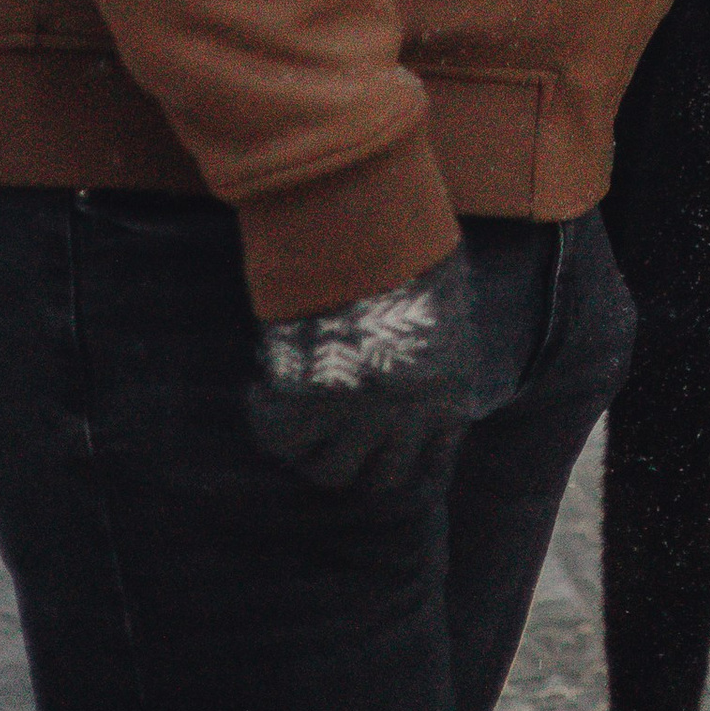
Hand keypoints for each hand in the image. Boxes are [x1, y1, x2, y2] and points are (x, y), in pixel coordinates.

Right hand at [247, 249, 475, 491]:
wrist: (373, 231)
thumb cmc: (414, 248)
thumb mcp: (444, 298)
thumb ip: (435, 338)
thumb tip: (418, 347)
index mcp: (449, 390)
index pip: (434, 463)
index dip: (412, 464)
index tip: (395, 455)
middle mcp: (407, 415)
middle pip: (382, 479)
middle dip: (363, 462)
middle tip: (338, 436)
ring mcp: (358, 417)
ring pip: (333, 473)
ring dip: (315, 451)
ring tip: (298, 418)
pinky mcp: (311, 403)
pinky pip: (282, 440)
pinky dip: (267, 419)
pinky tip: (260, 389)